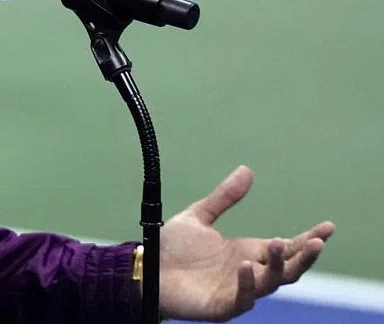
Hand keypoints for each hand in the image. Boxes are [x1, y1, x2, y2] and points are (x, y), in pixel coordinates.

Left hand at [156, 165, 335, 321]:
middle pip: (289, 268)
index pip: (288, 247)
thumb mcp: (200, 216)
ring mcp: (239, 290)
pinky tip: (246, 265)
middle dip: (305, 255)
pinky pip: (243, 297)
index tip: (329, 226)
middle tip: (317, 241)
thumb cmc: (172, 247)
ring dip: (280, 265)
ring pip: (272, 282)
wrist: (145, 269)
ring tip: (279, 243)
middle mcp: (249, 272)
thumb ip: (224, 197)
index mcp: (248, 251)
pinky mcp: (224, 305)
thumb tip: (247, 169)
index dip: (308, 238)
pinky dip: (248, 282)